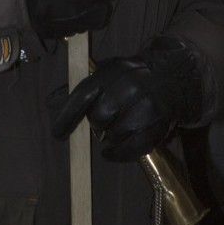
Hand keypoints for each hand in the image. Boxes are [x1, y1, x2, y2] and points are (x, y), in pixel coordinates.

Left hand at [51, 35, 201, 160]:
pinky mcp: (157, 124)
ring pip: (114, 134)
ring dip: (110, 138)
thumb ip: (81, 88)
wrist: (172, 76)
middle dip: (96, 124)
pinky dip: (119, 154)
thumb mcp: (107, 72)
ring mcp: (145, 105)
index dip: (68, 115)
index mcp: (113, 70)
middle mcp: (129, 85)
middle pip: (99, 117)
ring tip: (115, 130)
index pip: (84, 93)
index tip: (57, 133)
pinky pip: (131, 148)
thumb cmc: (131, 77)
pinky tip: (114, 151)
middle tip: (101, 123)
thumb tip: (51, 102)